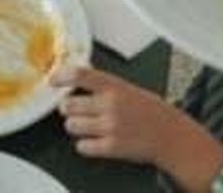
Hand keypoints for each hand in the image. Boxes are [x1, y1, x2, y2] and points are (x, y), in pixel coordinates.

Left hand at [52, 67, 222, 189]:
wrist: (170, 134)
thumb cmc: (149, 110)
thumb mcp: (127, 88)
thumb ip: (103, 85)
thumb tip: (74, 80)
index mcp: (114, 86)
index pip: (80, 75)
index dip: (61, 76)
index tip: (53, 80)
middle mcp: (110, 105)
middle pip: (68, 105)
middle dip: (69, 108)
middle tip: (75, 109)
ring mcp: (110, 127)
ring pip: (71, 126)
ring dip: (76, 126)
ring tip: (89, 125)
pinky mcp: (111, 147)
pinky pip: (82, 146)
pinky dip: (85, 145)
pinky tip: (96, 140)